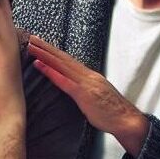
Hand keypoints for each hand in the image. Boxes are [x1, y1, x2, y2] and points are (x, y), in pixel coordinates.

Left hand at [28, 35, 148, 155]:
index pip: (68, 61)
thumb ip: (85, 88)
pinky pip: (64, 81)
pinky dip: (51, 71)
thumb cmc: (112, 112)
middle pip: (63, 58)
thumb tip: (74, 87)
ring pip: (61, 65)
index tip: (42, 44)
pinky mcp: (84, 94)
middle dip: (47, 47)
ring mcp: (86, 83)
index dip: (55, 52)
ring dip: (45, 54)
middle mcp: (87, 75)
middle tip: (32, 38)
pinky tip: (39, 64)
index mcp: (90, 76)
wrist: (128, 120)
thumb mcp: (97, 95)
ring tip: (31, 47)